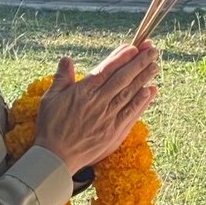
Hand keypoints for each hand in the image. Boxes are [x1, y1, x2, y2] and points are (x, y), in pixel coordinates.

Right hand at [32, 42, 158, 171]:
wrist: (56, 157)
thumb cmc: (51, 127)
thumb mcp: (50, 99)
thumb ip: (61, 78)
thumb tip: (67, 60)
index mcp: (84, 91)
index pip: (107, 69)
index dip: (122, 57)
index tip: (134, 47)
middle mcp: (99, 102)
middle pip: (123, 78)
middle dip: (139, 62)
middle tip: (152, 50)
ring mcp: (109, 117)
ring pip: (130, 93)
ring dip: (144, 78)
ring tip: (155, 65)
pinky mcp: (115, 132)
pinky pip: (132, 113)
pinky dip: (142, 101)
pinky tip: (150, 91)